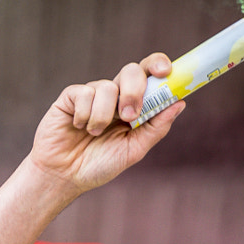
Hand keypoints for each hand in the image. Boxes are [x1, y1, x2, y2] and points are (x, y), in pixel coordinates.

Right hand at [26, 57, 179, 195]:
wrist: (63, 177)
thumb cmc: (98, 165)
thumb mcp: (133, 150)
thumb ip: (156, 127)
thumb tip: (180, 103)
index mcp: (133, 105)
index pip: (149, 75)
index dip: (158, 66)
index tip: (166, 72)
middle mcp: (114, 95)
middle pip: (132, 71)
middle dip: (134, 92)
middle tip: (129, 117)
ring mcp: (92, 95)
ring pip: (108, 88)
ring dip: (104, 115)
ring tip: (94, 133)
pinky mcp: (70, 98)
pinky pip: (84, 93)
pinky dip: (84, 115)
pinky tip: (78, 127)